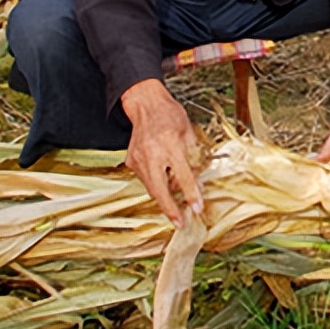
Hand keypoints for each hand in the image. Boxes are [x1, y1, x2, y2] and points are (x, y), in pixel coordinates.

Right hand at [120, 78, 203, 226]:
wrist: (146, 105)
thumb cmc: (170, 116)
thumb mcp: (189, 134)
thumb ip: (193, 159)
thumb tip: (198, 184)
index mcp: (170, 145)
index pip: (183, 176)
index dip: (191, 194)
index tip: (197, 208)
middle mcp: (152, 154)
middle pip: (160, 189)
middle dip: (170, 209)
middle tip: (180, 222)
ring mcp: (138, 159)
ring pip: (151, 187)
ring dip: (164, 197)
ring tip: (176, 204)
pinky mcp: (131, 161)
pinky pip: (146, 179)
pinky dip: (156, 184)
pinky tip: (164, 181)